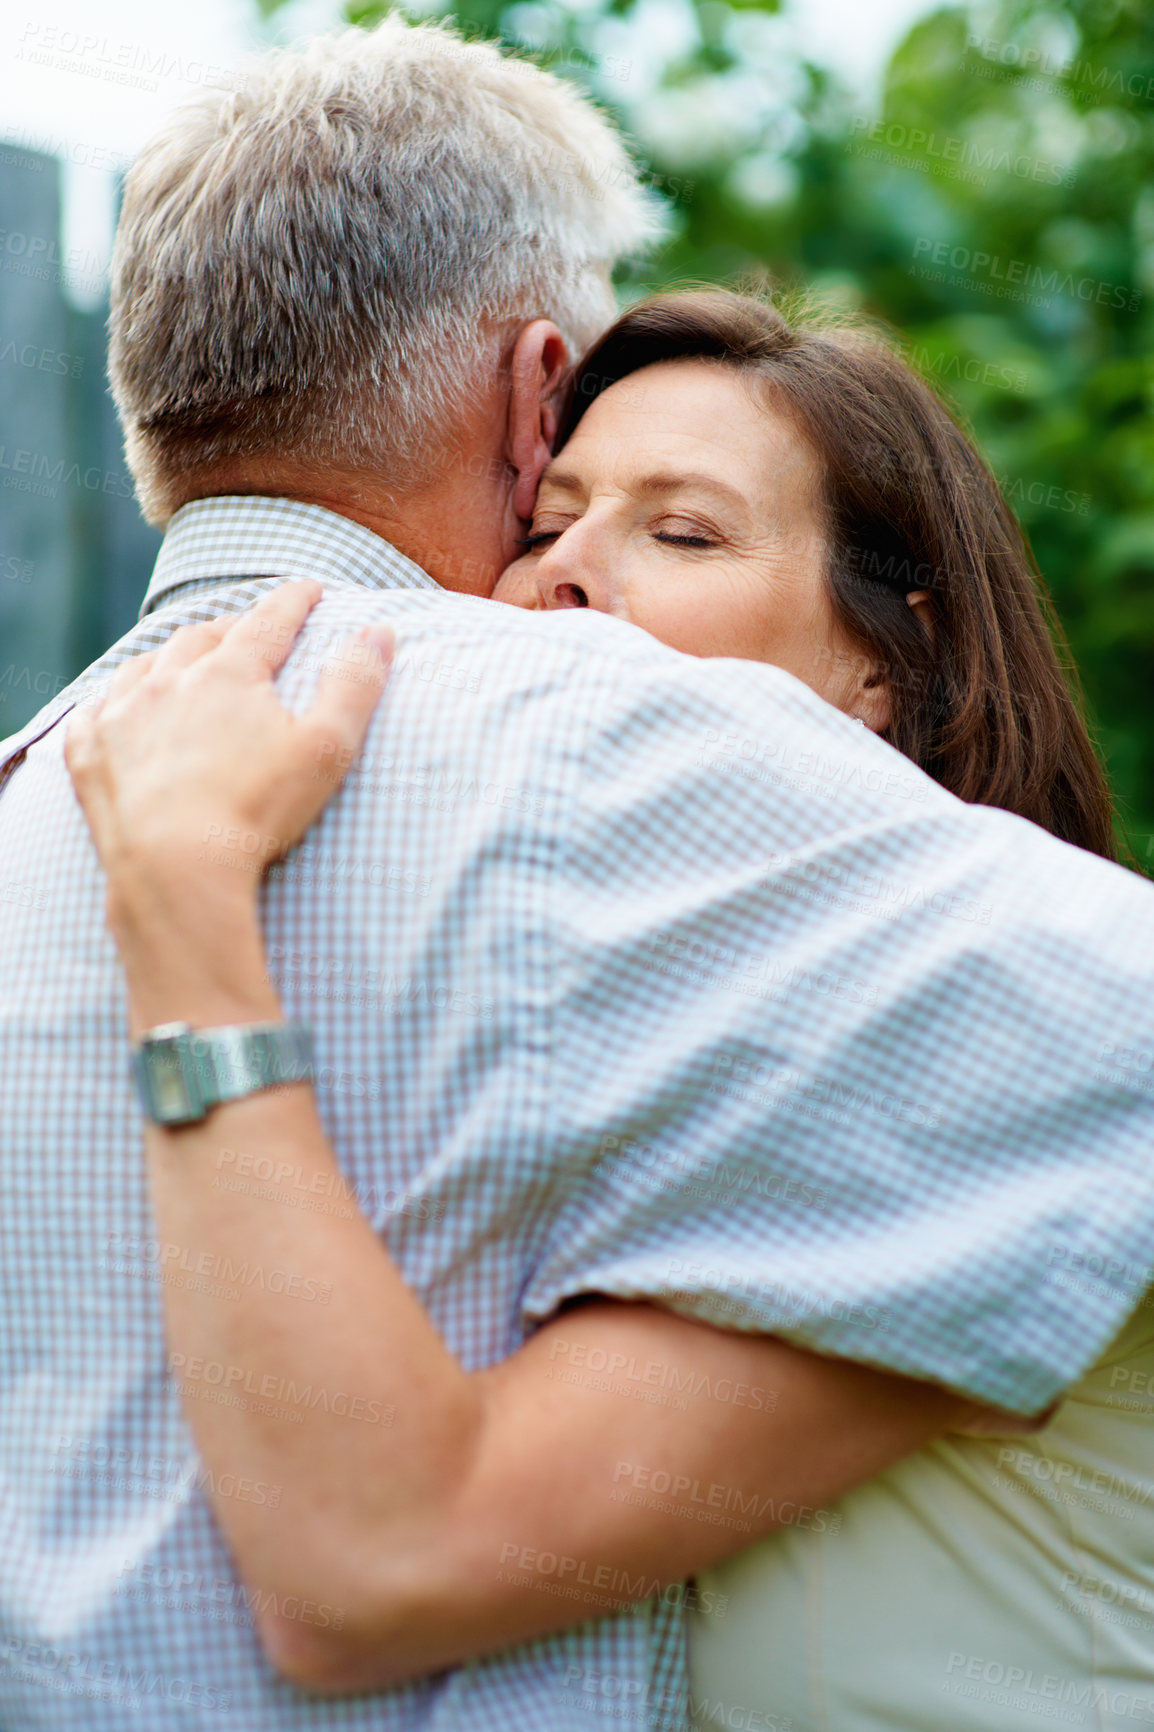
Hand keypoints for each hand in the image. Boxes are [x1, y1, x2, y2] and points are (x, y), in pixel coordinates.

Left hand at [66, 582, 394, 906]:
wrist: (174, 869)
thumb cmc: (258, 812)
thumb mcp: (327, 749)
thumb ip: (356, 685)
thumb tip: (379, 631)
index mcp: (228, 674)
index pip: (268, 621)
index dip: (293, 601)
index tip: (310, 589)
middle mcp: (168, 681)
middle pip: (201, 637)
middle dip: (230, 627)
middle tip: (248, 630)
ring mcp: (121, 716)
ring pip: (143, 666)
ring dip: (167, 658)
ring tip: (181, 662)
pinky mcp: (89, 755)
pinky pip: (93, 711)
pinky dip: (111, 701)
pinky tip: (116, 709)